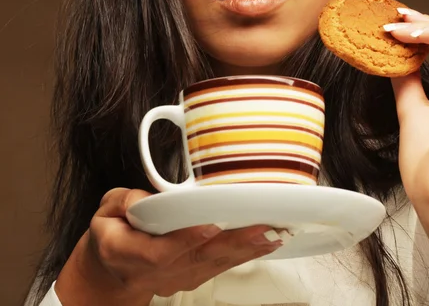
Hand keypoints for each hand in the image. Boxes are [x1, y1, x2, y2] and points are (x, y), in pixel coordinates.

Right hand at [56, 188, 283, 302]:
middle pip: (198, 259)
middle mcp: (156, 272)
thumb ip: (124, 202)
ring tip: (274, 234)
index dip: (187, 240)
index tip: (211, 225)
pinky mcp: (190, 278)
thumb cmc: (110, 234)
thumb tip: (145, 198)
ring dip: (246, 250)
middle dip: (234, 243)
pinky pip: (219, 268)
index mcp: (128, 253)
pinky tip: (266, 243)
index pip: (160, 251)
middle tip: (263, 228)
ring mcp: (175, 279)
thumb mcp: (104, 210)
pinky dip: (244, 255)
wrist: (109, 273)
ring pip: (214, 265)